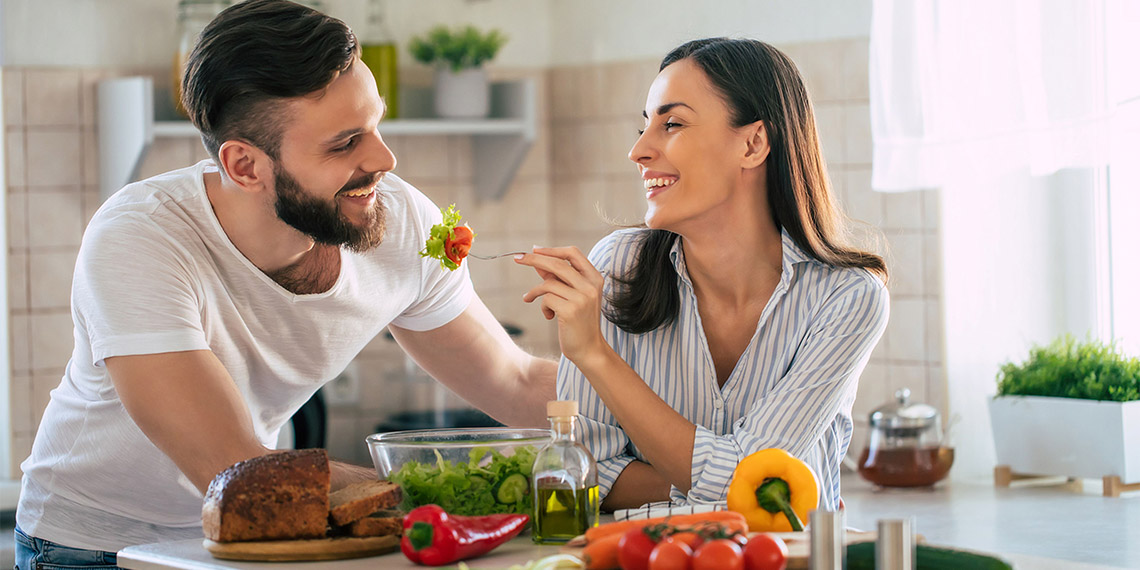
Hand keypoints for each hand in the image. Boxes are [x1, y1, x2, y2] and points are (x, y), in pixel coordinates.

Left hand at [515, 246, 605, 365]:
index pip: (573, 253)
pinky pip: (546, 299)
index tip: (534, 250)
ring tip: (530, 299)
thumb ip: (557, 278)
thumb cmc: (579, 321)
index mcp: (594, 278)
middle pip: (557, 264)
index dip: (552, 250)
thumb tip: (538, 261)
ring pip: (548, 284)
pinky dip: (542, 307)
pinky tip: (549, 316)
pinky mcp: (570, 311)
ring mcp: (582, 298)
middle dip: (534, 259)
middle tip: (518, 258)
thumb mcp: (572, 295)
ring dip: (535, 292)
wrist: (589, 349)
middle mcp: (590, 286)